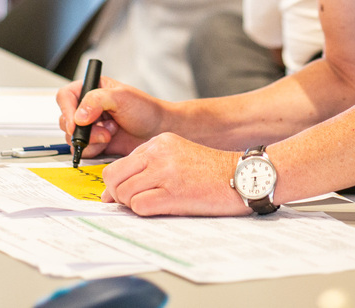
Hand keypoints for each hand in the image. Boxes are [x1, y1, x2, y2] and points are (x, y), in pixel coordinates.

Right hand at [56, 76, 167, 159]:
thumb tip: (78, 116)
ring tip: (111, 133)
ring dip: (92, 139)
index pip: (65, 96)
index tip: (76, 124)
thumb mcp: (122, 97)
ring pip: (72, 138)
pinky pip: (82, 150)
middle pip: (66, 120)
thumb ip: (97, 101)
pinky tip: (110, 141)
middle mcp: (87, 107)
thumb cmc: (146, 110)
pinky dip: (94, 149)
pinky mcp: (94, 142)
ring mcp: (90, 126)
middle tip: (103, 130)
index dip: (67, 110)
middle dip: (84, 129)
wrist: (158, 131)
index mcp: (91, 89)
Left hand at [101, 134, 246, 216]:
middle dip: (119, 195)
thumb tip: (111, 193)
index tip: (126, 193)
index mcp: (159, 142)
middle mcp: (158, 153)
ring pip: (123, 193)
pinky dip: (145, 212)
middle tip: (137, 201)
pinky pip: (139, 206)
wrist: (243, 176)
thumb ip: (148, 167)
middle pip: (113, 177)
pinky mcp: (173, 192)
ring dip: (132, 204)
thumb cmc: (212, 172)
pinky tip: (163, 207)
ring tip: (155, 203)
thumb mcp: (178, 157)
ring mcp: (165, 172)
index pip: (118, 163)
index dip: (118, 184)